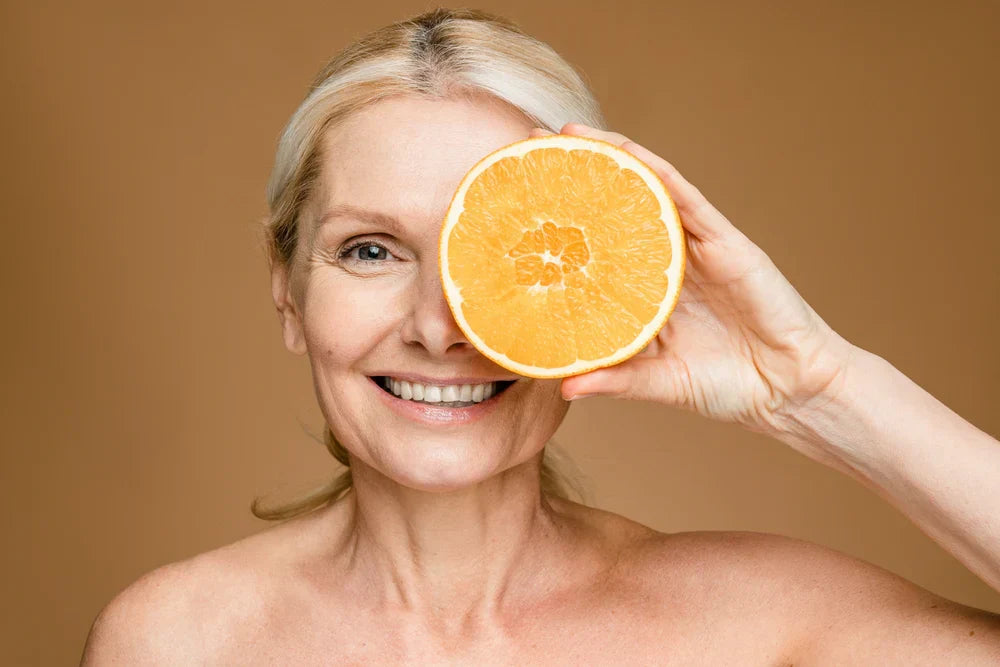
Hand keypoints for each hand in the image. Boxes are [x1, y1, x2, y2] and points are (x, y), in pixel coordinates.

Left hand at [536, 123, 855, 438]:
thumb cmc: (726, 386)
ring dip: (608, 157)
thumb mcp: (658, 383)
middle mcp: (666, 261)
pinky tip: (623, 151)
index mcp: (646, 292)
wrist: (787, 389)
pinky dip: (654, 171)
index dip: (561, 223)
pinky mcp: (725, 242)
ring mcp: (695, 247)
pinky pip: (685, 198)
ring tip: (565, 134)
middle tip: (528, 149)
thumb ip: (615, 379)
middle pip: (614, 207)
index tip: (518, 206)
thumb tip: (563, 389)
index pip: (596, 246)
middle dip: (574, 177)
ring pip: (647, 189)